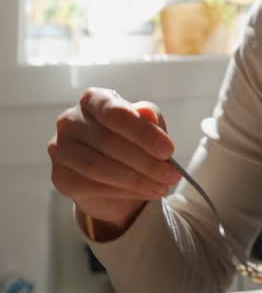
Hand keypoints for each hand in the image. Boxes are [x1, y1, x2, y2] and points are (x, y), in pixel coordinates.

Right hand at [48, 87, 180, 235]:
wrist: (112, 174)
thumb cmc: (131, 140)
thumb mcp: (147, 125)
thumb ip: (149, 118)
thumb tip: (147, 114)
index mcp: (93, 99)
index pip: (114, 112)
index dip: (142, 132)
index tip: (169, 150)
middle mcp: (70, 120)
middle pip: (108, 142)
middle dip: (145, 162)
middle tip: (171, 175)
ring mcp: (60, 148)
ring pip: (98, 167)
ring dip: (136, 180)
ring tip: (161, 187)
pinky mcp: (60, 176)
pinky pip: (91, 186)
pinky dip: (122, 192)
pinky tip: (142, 193)